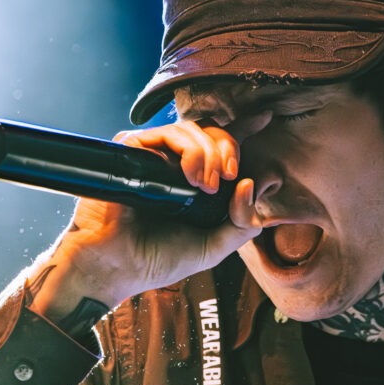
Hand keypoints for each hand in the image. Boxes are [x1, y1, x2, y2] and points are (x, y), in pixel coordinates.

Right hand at [29, 120, 262, 318]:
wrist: (118, 266)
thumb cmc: (158, 259)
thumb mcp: (213, 247)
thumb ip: (242, 223)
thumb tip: (250, 185)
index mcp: (193, 182)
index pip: (220, 147)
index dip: (243, 128)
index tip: (265, 118)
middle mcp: (173, 164)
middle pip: (209, 131)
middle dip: (228, 147)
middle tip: (229, 175)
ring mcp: (151, 156)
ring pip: (188, 129)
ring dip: (208, 152)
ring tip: (207, 184)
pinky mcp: (130, 152)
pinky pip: (161, 133)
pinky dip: (186, 149)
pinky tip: (191, 177)